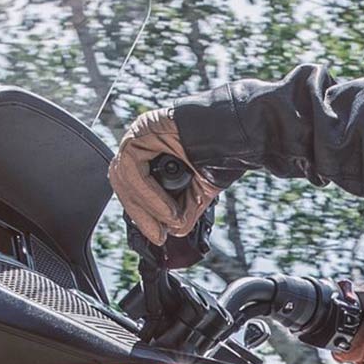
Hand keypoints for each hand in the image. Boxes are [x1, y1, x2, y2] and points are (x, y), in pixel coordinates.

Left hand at [109, 109, 221, 254]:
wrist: (241, 133)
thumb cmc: (223, 154)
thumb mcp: (199, 192)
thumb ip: (182, 210)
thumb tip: (172, 231)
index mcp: (151, 153)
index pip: (130, 188)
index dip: (141, 215)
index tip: (158, 235)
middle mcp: (142, 141)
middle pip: (123, 183)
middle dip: (140, 214)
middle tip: (158, 234)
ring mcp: (140, 133)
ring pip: (124, 177)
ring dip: (146, 206)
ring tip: (170, 220)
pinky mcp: (143, 127)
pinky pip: (132, 166)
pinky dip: (147, 193)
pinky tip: (168, 208)